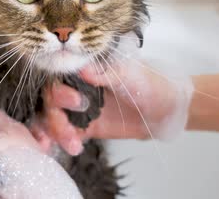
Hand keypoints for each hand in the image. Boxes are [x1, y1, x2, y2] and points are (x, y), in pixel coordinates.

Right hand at [41, 57, 193, 154]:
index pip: (59, 77)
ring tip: (72, 146)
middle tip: (71, 132)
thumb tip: (84, 70)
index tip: (76, 102)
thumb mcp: (132, 75)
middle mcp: (77, 86)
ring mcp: (79, 108)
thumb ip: (107, 73)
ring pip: (54, 118)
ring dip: (56, 132)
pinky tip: (69, 149)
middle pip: (51, 100)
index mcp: (85, 68)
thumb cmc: (152, 83)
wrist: (167, 110)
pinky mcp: (85, 126)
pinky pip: (66, 133)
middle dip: (55, 117)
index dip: (60, 91)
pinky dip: (60, 141)